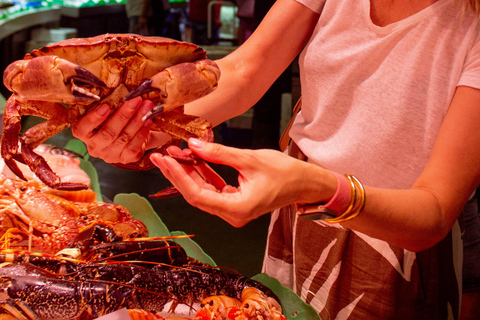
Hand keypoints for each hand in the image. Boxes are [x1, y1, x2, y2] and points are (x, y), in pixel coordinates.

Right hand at [72, 97, 169, 163]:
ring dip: (137, 120)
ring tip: (147, 107)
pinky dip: (143, 131)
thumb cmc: (114, 118)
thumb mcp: (107, 111)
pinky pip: (134, 145)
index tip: (105, 106)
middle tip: (135, 99)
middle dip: (123, 114)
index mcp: (84, 134)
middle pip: (108, 132)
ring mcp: (110, 155)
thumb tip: (121, 85)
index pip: (81, 129)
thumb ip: (108, 102)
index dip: (92, 119)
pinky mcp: (126, 158)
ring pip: (123, 137)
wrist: (130, 135)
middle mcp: (95, 147)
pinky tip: (149, 120)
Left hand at [150, 138, 332, 226]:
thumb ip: (219, 153)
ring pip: (202, 192)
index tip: (166, 159)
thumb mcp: (249, 158)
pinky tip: (193, 159)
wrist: (304, 183)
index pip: (198, 195)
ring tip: (172, 154)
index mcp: (237, 209)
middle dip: (177, 174)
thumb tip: (193, 144)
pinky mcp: (234, 202)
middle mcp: (232, 214)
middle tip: (160, 155)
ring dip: (188, 173)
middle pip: (195, 195)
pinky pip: (212, 189)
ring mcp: (233, 210)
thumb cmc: (285, 172)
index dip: (179, 177)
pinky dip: (202, 174)